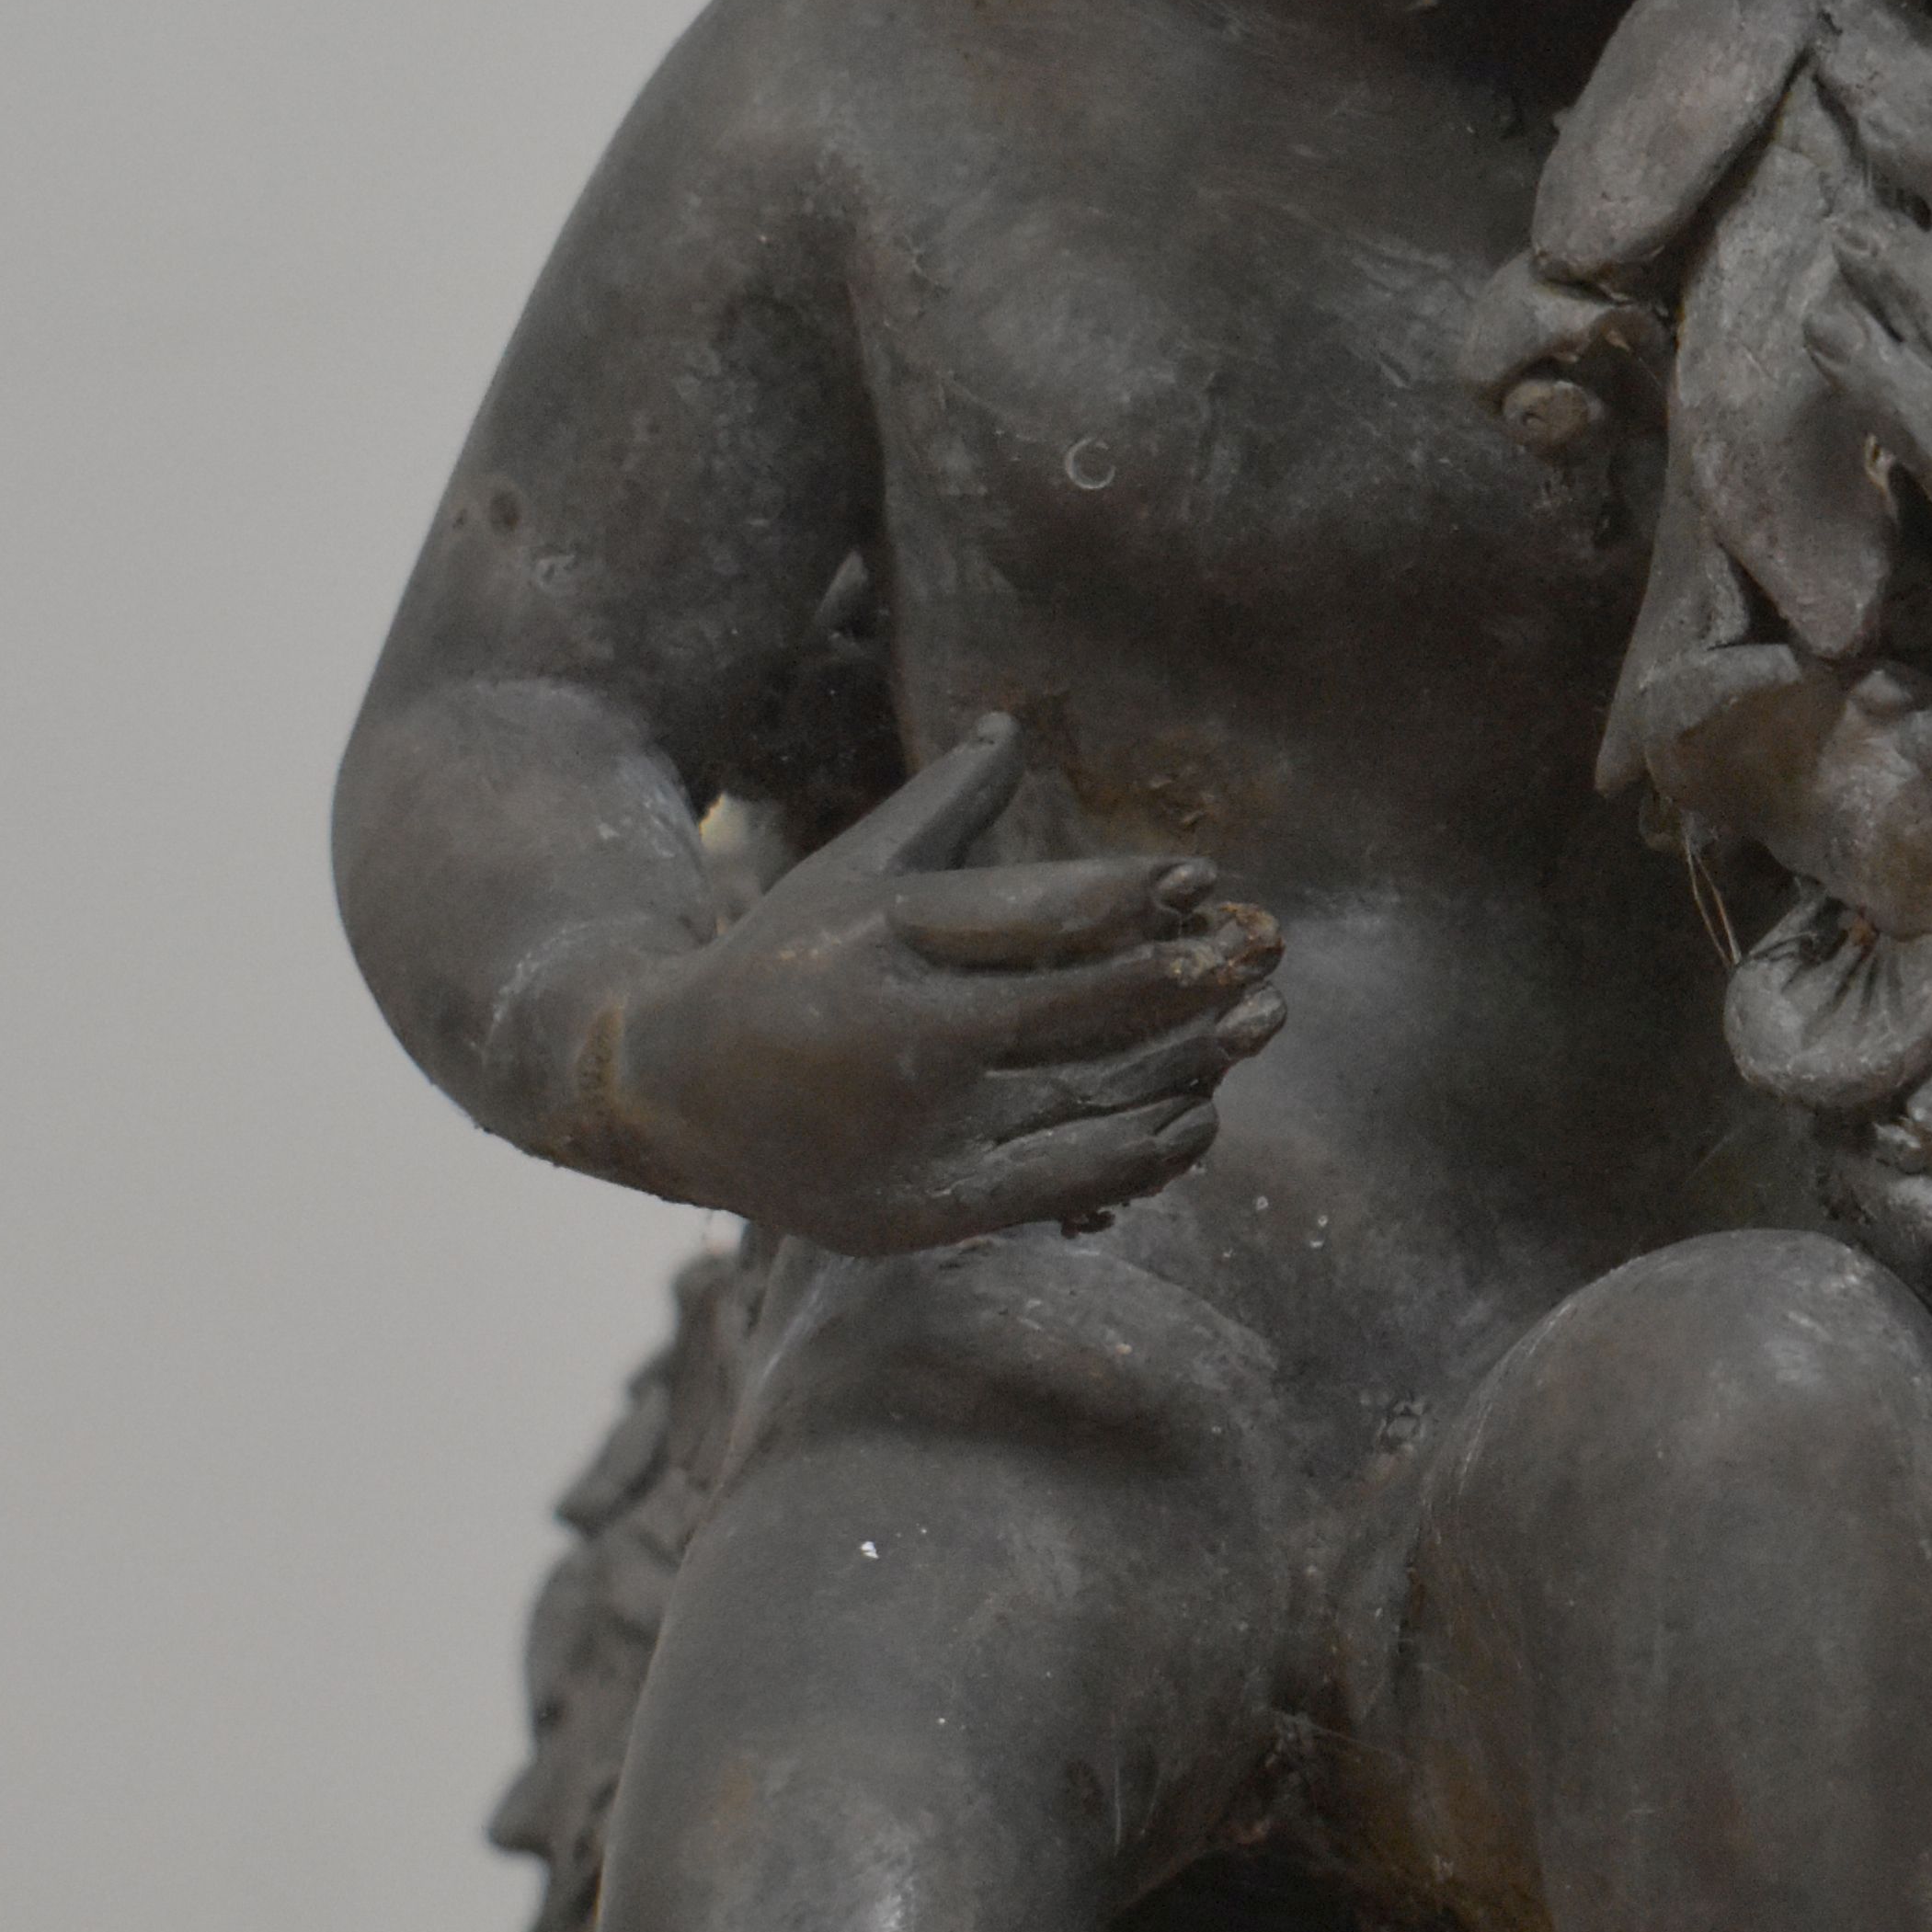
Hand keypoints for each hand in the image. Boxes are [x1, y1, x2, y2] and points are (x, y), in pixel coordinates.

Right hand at [588, 721, 1284, 1248]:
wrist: (668, 1093)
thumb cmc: (782, 957)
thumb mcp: (849, 869)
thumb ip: (944, 805)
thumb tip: (1012, 721)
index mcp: (885, 934)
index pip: (1032, 911)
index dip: (1128, 896)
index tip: (1203, 877)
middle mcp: (900, 1033)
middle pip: (1075, 1007)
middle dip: (1183, 982)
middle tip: (1263, 955)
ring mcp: (912, 1131)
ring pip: (1083, 1098)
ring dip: (1184, 1065)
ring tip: (1254, 1028)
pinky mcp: (921, 1211)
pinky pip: (1058, 1183)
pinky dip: (1138, 1153)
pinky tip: (1195, 1118)